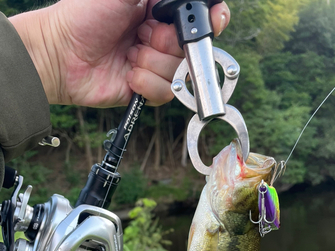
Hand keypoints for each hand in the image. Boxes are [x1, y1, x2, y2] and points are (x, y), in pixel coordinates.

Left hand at [10, 0, 229, 106]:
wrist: (60, 54)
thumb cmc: (84, 16)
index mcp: (159, 14)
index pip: (197, 20)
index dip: (210, 21)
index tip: (213, 18)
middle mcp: (160, 41)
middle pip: (192, 49)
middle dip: (168, 42)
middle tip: (142, 34)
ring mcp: (154, 67)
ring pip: (179, 73)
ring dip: (152, 63)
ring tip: (130, 55)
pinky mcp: (147, 91)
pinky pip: (166, 93)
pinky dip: (147, 83)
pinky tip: (128, 75)